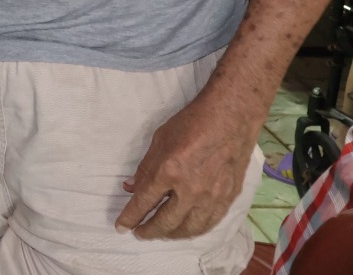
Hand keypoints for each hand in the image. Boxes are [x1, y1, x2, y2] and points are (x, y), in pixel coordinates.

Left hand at [116, 93, 256, 238]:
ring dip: (171, 234)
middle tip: (139, 233)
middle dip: (149, 231)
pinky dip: (195, 229)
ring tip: (160, 232)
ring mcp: (212, 196)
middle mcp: (190, 189)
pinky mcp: (229, 197)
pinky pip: (210, 222)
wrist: (231, 117)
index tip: (121, 227)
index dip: (130, 217)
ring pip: (189, 228)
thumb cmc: (192, 123)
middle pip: (166, 222)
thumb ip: (145, 168)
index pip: (144, 203)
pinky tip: (186, 228)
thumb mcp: (159, 140)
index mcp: (169, 171)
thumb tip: (132, 187)